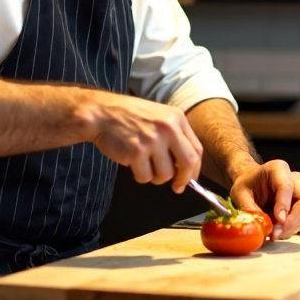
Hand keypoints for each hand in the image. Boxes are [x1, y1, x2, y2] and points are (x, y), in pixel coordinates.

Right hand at [86, 92, 202, 193]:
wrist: (102, 113)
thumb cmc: (130, 116)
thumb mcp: (159, 116)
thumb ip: (175, 136)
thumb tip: (187, 168)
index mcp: (177, 118)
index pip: (197, 150)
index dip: (194, 169)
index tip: (189, 178)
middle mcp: (168, 128)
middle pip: (188, 163)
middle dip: (183, 179)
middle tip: (177, 186)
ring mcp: (152, 140)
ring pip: (166, 175)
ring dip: (157, 177)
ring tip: (146, 166)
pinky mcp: (137, 152)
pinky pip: (145, 177)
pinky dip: (140, 176)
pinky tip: (133, 163)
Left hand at [229, 160, 299, 240]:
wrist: (252, 183)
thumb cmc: (247, 185)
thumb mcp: (240, 193)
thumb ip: (249, 208)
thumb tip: (260, 227)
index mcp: (278, 168)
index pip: (287, 187)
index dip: (284, 205)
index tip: (279, 220)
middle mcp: (294, 178)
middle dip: (294, 220)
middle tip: (277, 234)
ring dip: (294, 226)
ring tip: (275, 235)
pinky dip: (293, 227)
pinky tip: (279, 232)